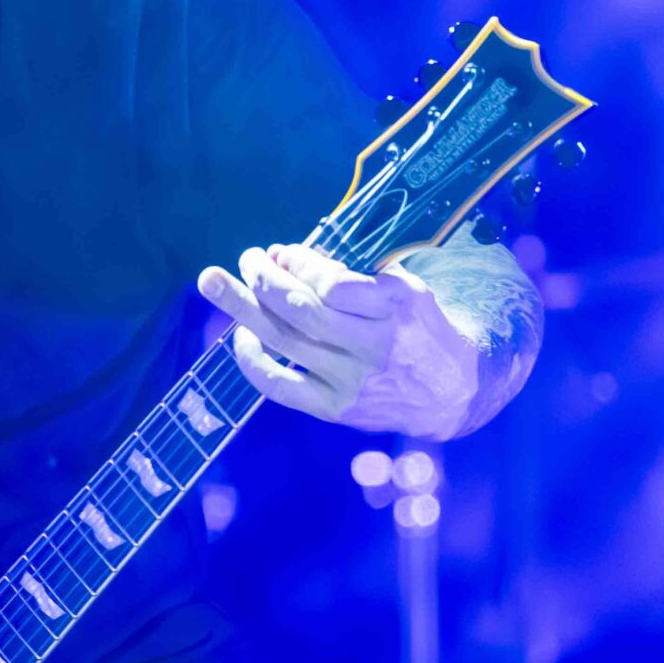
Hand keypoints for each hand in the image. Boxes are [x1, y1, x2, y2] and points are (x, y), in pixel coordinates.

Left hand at [197, 243, 478, 437]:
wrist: (449, 393)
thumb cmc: (419, 328)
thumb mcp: (404, 289)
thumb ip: (352, 273)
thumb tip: (284, 258)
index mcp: (393, 309)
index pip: (333, 285)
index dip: (298, 264)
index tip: (284, 252)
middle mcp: (371, 347)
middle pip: (300, 310)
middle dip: (263, 278)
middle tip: (244, 258)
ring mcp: (349, 382)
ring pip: (283, 341)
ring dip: (243, 308)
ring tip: (213, 282)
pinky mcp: (334, 409)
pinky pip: (279, 386)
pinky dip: (252, 361)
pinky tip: (242, 336)